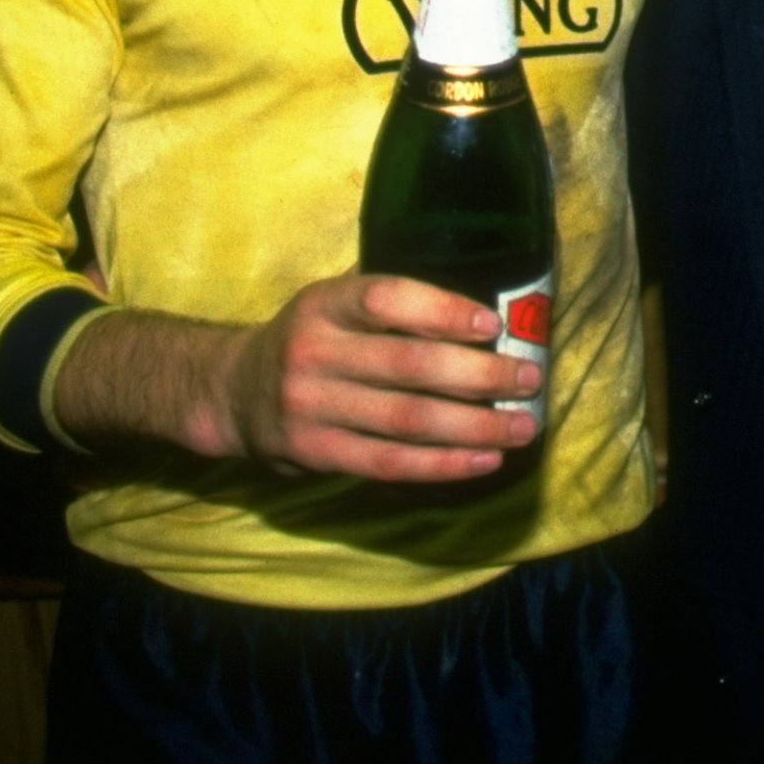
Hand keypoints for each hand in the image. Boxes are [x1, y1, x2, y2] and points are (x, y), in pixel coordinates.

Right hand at [205, 274, 542, 480]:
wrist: (234, 393)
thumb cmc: (310, 338)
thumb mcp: (331, 302)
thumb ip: (388, 300)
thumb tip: (483, 300)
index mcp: (324, 304)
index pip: (386, 299)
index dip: (442, 311)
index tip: (492, 323)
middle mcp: (313, 353)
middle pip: (410, 366)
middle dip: (480, 374)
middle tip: (529, 378)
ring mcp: (311, 408)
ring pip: (408, 421)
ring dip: (475, 426)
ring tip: (522, 427)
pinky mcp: (316, 454)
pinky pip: (390, 464)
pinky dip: (443, 464)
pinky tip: (484, 460)